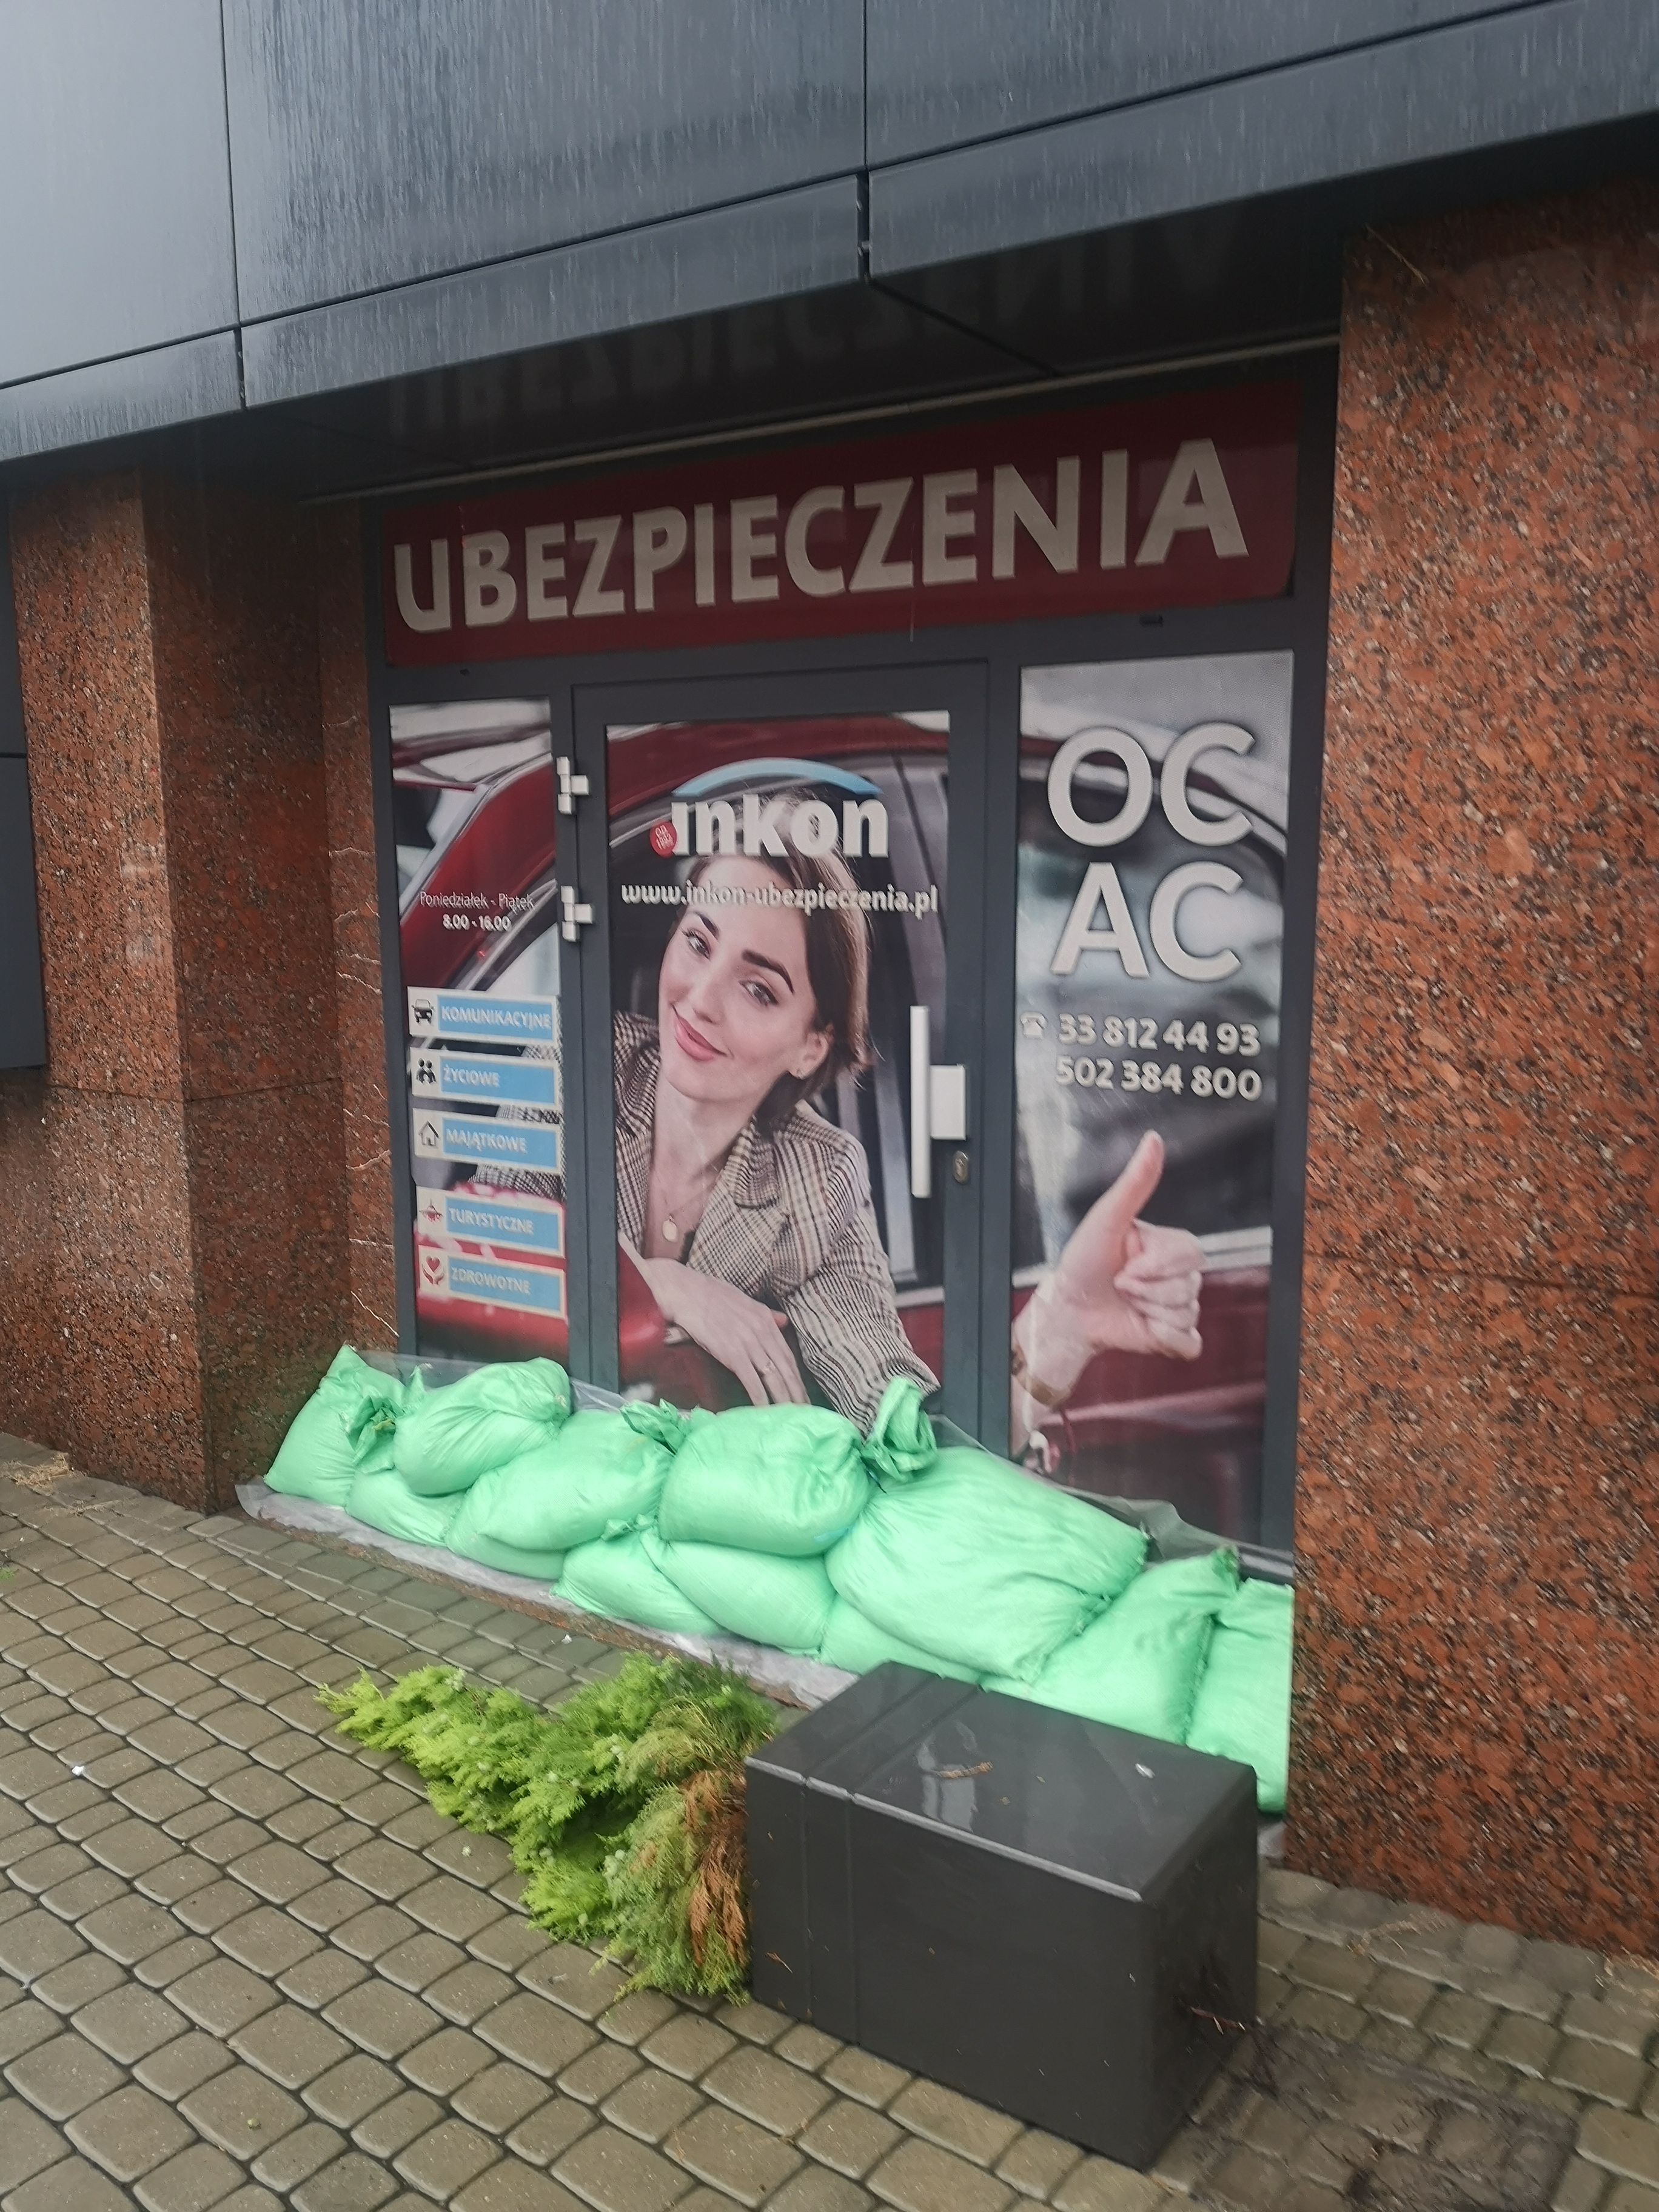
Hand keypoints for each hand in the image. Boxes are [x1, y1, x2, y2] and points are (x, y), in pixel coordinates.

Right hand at [635, 1258, 808, 1406]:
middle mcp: (763, 1332)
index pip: (788, 1355)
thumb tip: (784, 1320)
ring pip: (773, 1377)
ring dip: (784, 1400)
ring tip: (791, 1417)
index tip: (802, 1395)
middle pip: (785, 1369)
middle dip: (796, 1393)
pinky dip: (761, 1398)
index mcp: (766, 1319)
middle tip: (805, 1414)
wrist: (685, 1292)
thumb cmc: (710, 1294)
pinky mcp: (733, 1353)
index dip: (797, 1378)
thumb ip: (767, 1314)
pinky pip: (752, 1380)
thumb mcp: (745, 1301)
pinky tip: (765, 1412)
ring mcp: (749, 1343)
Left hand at [1020, 1132, 1204, 1388]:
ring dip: (1148, 1312)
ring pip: (1187, 1313)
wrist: (1067, 1310)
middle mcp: (1177, 1275)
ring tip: (1125, 1303)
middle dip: (1147, 1289)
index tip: (1125, 1264)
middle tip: (1120, 1284)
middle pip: (1190, 1285)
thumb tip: (1153, 1139)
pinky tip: (1142, 1329)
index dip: (1156, 1265)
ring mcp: (1177, 1307)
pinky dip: (1166, 1340)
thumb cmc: (1082, 1261)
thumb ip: (1135, 1183)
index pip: (1192, 1253)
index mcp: (1167, 1246)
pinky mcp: (1173, 1337)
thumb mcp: (1106, 1218)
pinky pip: (1190, 1343)